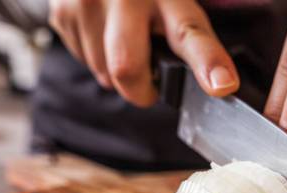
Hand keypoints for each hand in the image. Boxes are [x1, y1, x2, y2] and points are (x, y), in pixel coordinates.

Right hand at [48, 0, 239, 106]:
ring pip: (104, 73)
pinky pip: (84, 61)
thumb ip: (194, 42)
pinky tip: (104, 36)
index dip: (207, 62)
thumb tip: (220, 83)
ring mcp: (88, 2)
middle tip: (151, 84)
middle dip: (141, 90)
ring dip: (118, 75)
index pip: (190, 33)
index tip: (223, 84)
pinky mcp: (63, 13)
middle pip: (127, 68)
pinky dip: (97, 60)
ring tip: (125, 45)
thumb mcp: (177, 6)